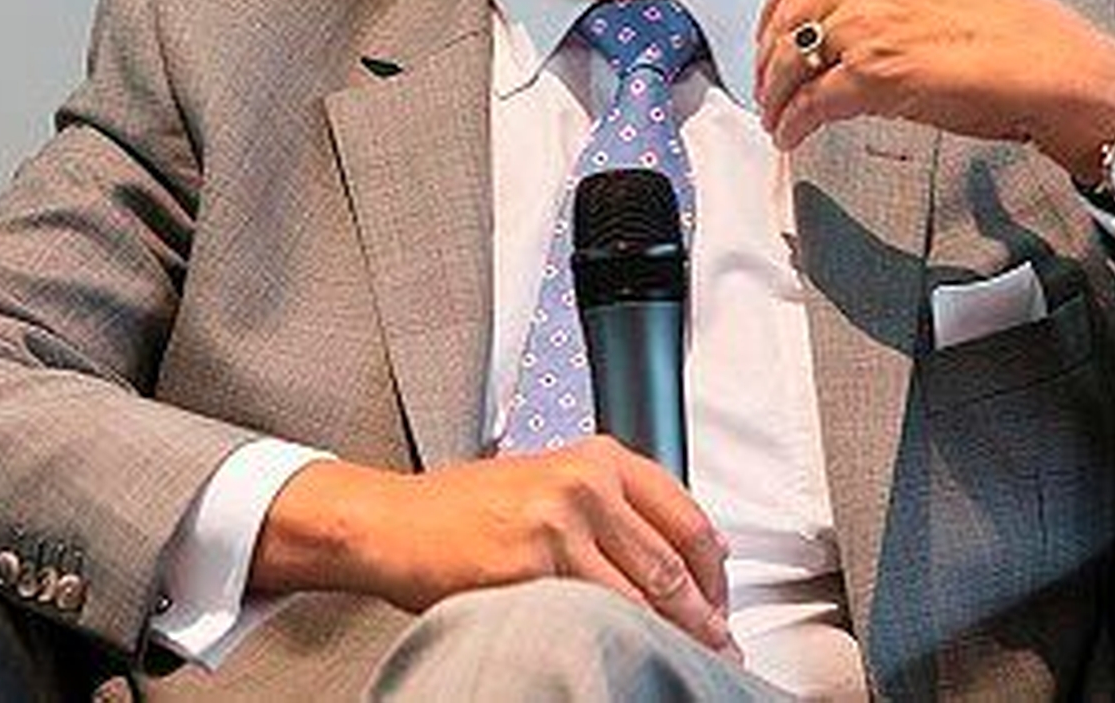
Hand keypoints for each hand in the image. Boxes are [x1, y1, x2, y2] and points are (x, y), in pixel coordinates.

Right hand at [250, 439, 736, 655]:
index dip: (713, 569)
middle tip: (720, 641)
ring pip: (645, 594)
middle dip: (704, 612)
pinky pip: (599, 614)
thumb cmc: (464, 510)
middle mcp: (585, 482)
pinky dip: (625, 639)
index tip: (720, 597)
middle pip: (673, 561)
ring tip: (691, 656)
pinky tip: (632, 652)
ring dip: (676, 633)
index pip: (686, 515)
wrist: (395, 523)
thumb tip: (677, 552)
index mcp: (596, 457)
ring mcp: (561, 523)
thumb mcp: (548, 482)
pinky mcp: (534, 567)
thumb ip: (610, 506)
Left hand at [755, 0, 1114, 181]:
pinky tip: (793, 135)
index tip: (769, 33)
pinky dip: (793, 123)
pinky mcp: (875, 75)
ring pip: (790, 59)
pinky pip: (812, 102)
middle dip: (766, 56)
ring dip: (775, 94)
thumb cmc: (1025, 31)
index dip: (776, 8)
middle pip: (786, 14)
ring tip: (776, 116)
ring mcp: (870, 23)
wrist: (1060, 70)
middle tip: (765, 83)